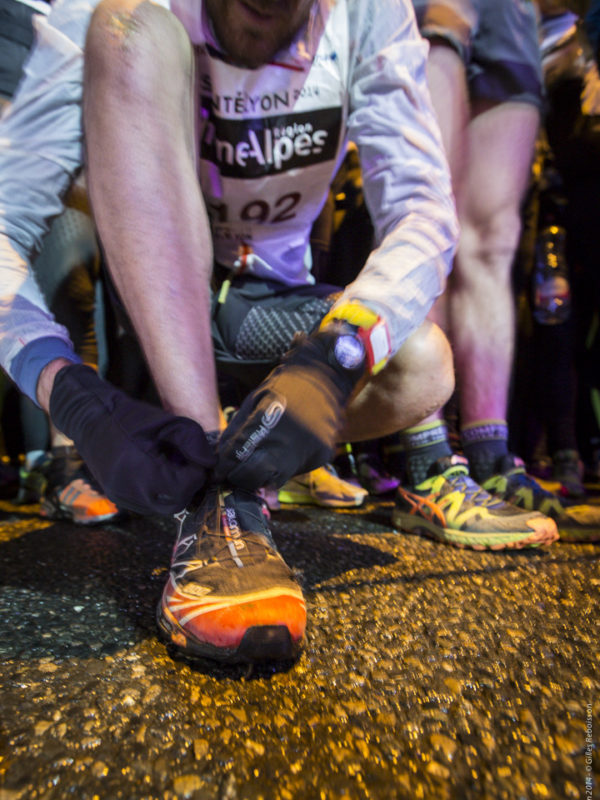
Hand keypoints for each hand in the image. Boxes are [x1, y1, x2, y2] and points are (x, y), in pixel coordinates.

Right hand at [49, 364, 215, 514]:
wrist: (92, 420)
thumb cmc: (132, 418)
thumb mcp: (169, 422)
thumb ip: (194, 442)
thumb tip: (210, 465)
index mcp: (141, 467)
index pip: (182, 487)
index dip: (196, 476)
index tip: (197, 461)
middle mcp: (129, 487)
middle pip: (174, 504)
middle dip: (188, 488)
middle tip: (189, 468)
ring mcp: (120, 496)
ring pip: (161, 508)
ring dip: (174, 493)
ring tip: (172, 469)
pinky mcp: (116, 497)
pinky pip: (146, 505)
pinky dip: (158, 494)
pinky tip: (158, 474)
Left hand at [215, 327, 365, 489]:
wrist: (326, 377)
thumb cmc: (286, 386)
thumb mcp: (255, 399)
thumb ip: (238, 429)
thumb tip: (221, 459)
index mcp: (270, 419)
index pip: (240, 453)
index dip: (225, 467)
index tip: (218, 473)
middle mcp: (290, 439)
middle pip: (256, 475)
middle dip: (241, 478)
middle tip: (234, 474)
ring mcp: (308, 451)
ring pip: (275, 479)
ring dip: (262, 476)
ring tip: (256, 464)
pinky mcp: (320, 457)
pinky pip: (294, 471)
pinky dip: (283, 467)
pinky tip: (282, 452)